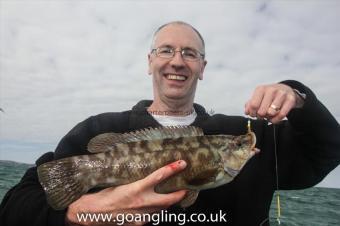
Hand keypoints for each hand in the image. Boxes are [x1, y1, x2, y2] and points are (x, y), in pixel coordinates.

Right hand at [65, 160, 186, 225]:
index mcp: (136, 188)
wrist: (94, 213)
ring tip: (171, 194)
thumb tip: (148, 172)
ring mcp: (142, 215)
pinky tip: (154, 206)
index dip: (173, 169)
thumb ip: (137, 179)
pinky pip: (152, 216)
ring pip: (163, 208)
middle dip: (180, 193)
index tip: (182, 163)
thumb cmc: (105, 194)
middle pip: (169, 198)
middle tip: (186, 187)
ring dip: (168, 202)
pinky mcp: (139, 223)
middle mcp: (142, 202)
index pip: (159, 176)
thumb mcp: (121, 181)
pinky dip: (156, 210)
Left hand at [245, 83, 303, 123]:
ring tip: (268, 115)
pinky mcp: (290, 99)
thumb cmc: (269, 95)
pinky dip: (276, 120)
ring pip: (271, 113)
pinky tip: (274, 118)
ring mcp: (282, 94)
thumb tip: (247, 112)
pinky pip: (281, 115)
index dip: (252, 113)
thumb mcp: (258, 97)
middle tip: (262, 115)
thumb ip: (250, 104)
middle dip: (260, 116)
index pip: (253, 105)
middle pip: (262, 111)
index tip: (254, 114)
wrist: (285, 89)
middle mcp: (271, 90)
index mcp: (261, 89)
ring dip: (269, 117)